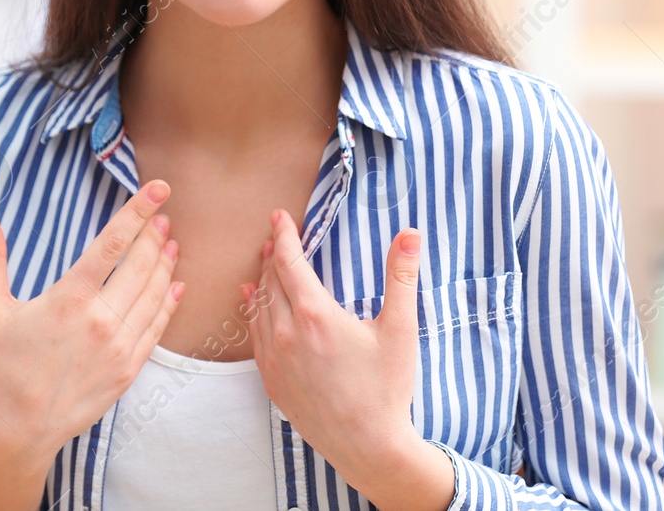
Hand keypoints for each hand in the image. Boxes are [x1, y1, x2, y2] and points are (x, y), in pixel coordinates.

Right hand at [0, 179, 184, 467]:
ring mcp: (118, 348)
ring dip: (165, 266)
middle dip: (154, 236)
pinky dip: (169, 303)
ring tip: (171, 244)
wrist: (18, 428)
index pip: (112, 244)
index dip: (137, 212)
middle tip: (164, 215)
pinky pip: (156, 328)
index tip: (158, 189)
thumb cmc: (0, 366)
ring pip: (153, 295)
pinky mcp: (128, 370)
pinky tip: (175, 286)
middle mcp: (100, 321)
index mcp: (69, 300)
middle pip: (140, 266)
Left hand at [241, 209, 423, 482]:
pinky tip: (253, 301)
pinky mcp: (272, 381)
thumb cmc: (387, 388)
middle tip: (277, 236)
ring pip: (259, 306)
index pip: (288, 261)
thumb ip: (401, 278)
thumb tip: (410, 233)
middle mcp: (286, 333)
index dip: (283, 234)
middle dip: (274, 254)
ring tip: (266, 262)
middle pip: (271, 280)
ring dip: (262, 280)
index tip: (279, 216)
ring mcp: (275, 359)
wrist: (368, 446)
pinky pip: (253, 336)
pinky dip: (253, 312)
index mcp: (315, 315)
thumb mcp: (400, 330)